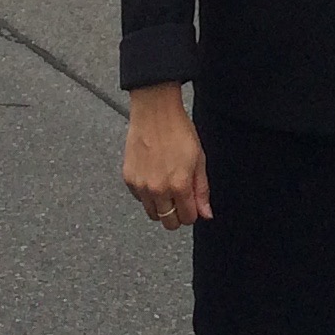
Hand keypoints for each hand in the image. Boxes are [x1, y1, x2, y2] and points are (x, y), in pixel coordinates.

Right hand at [121, 85, 208, 232]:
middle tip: (179, 199)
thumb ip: (202, 190)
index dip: (192, 212)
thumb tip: (206, 214)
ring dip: (161, 207)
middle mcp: (158, 189)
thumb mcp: (199, 159)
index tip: (192, 203)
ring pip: (152, 214)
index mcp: (179, 185)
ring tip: (166, 186)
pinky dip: (147, 194)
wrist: (154, 112)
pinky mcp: (129, 179)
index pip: (187, 218)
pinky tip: (153, 176)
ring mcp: (141, 185)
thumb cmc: (178, 131)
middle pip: (168, 222)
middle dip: (177, 215)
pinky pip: (139, 199)